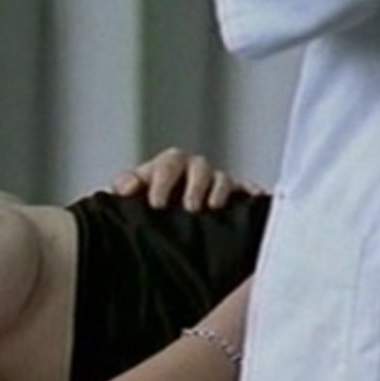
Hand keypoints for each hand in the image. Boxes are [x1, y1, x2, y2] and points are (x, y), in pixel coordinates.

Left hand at [110, 147, 266, 211]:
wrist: (162, 215)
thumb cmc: (146, 201)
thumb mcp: (130, 194)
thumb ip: (125, 186)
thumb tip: (125, 187)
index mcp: (168, 166)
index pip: (168, 165)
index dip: (163, 182)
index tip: (156, 204)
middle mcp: (194, 169)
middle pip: (199, 167)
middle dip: (195, 186)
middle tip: (190, 207)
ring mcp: (215, 181)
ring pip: (222, 178)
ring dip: (219, 191)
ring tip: (214, 208)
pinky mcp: (234, 194)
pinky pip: (245, 190)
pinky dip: (251, 192)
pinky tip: (254, 199)